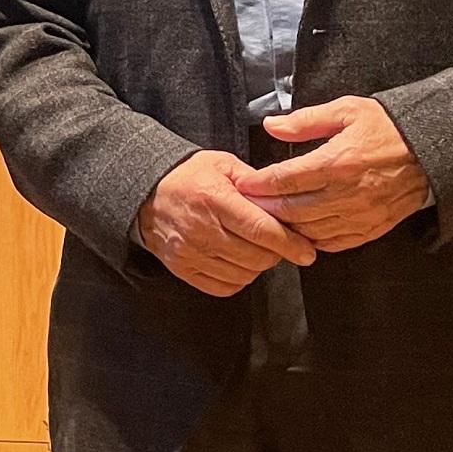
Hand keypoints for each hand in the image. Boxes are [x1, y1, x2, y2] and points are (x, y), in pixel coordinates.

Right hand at [136, 150, 317, 297]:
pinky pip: (223, 286)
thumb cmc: (188, 177)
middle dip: (276, 253)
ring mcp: (190, 251)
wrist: (146, 192)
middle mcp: (201, 228)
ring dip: (257, 266)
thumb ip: (256, 181)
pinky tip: (237, 262)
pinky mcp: (182, 268)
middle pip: (257, 256)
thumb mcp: (223, 165)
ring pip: (243, 274)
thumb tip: (287, 201)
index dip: (290, 244)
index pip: (262, 230)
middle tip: (276, 242)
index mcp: (214, 199)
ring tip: (254, 249)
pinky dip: (238, 279)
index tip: (307, 252)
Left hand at [236, 96, 430, 252]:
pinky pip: (334, 243)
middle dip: (264, 209)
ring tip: (267, 219)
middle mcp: (347, 193)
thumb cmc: (388, 128)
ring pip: (309, 231)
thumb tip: (271, 125)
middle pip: (292, 210)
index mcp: (338, 162)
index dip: (258, 185)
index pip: (284, 180)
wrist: (432, 150)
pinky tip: (300, 230)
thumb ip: (305, 121)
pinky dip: (312, 240)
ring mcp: (361, 215)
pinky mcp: (372, 229)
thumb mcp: (346, 111)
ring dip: (285, 227)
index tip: (242, 185)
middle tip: (245, 205)